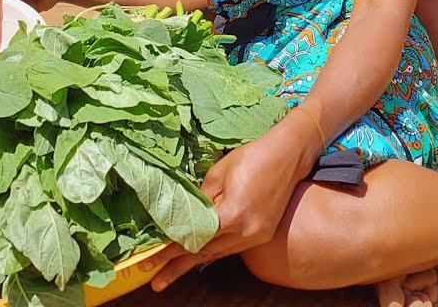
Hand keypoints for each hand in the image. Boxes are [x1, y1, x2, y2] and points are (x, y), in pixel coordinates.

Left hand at [142, 119, 319, 290]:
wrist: (288, 154)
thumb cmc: (252, 157)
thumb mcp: (217, 174)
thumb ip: (200, 199)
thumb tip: (185, 216)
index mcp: (232, 216)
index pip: (192, 239)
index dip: (169, 251)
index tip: (150, 262)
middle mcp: (246, 232)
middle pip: (204, 254)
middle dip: (178, 267)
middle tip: (156, 282)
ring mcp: (257, 235)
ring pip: (219, 253)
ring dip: (195, 260)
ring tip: (172, 271)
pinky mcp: (263, 233)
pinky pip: (232, 246)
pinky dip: (214, 249)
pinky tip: (200, 252)